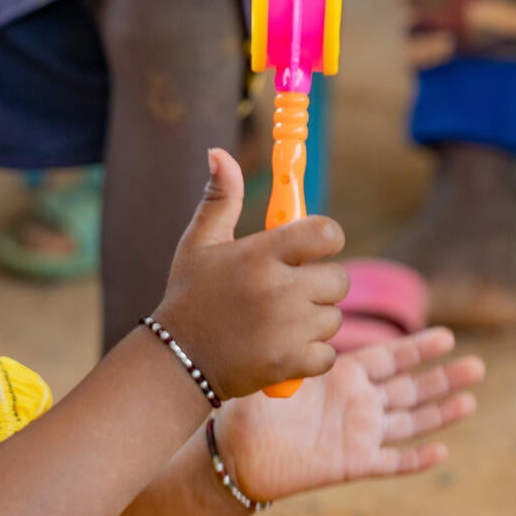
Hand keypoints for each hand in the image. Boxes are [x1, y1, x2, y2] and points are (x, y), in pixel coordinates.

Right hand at [152, 149, 347, 401]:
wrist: (176, 361)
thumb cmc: (189, 296)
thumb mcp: (199, 243)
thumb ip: (220, 197)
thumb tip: (219, 153)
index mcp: (260, 254)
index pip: (326, 233)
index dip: (327, 238)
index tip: (313, 247)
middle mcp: (279, 289)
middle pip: (339, 279)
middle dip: (320, 285)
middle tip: (289, 291)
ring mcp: (287, 329)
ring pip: (333, 318)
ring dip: (314, 321)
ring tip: (278, 322)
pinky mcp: (291, 363)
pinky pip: (327, 353)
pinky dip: (310, 354)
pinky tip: (282, 347)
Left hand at [214, 328, 483, 501]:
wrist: (237, 453)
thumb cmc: (250, 407)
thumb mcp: (275, 370)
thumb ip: (296, 346)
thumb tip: (298, 312)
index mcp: (342, 375)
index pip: (389, 358)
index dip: (419, 349)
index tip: (448, 336)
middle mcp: (357, 403)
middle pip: (410, 388)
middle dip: (443, 377)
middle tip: (477, 365)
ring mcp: (359, 434)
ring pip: (410, 422)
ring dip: (441, 413)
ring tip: (472, 401)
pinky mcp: (353, 463)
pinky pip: (390, 462)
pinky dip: (415, 460)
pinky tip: (441, 452)